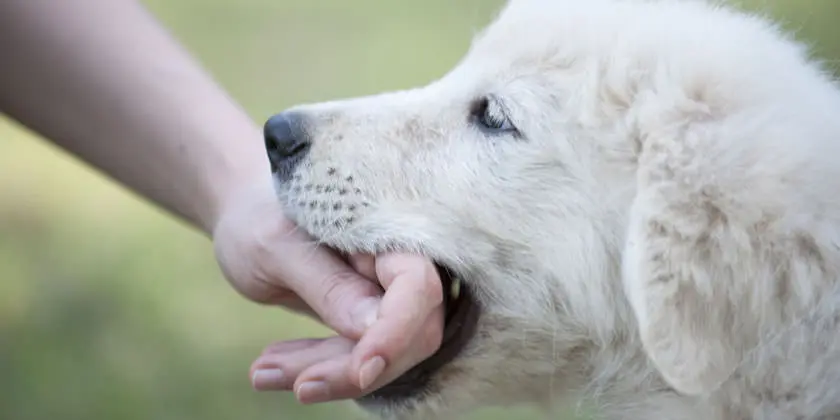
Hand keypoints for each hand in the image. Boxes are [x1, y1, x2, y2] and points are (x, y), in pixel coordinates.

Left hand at [212, 182, 444, 401]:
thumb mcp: (278, 248)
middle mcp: (398, 263)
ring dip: (328, 373)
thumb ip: (328, 285)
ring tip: (261, 373)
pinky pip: (356, 354)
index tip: (361, 371)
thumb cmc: (259, 217)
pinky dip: (317, 367)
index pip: (417, 287)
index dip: (397, 332)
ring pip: (382, 353)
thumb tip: (372, 329)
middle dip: (354, 365)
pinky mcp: (367, 318)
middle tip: (297, 385)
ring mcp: (386, 293)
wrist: (246, 217)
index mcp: (387, 231)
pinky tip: (270, 367)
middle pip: (409, 332)